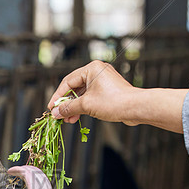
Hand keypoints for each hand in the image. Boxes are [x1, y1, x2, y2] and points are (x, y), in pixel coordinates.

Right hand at [48, 60, 187, 133]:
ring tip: (69, 120)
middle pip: (75, 87)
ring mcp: (104, 81)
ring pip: (83, 94)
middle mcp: (97, 71)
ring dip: (75, 107)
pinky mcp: (109, 90)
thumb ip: (68, 108)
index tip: (51, 108)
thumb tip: (55, 113)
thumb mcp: (86, 105)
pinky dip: (84, 107)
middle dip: (66, 103)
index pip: (67, 81)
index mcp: (91, 68)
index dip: (57, 96)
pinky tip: (78, 117)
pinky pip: (91, 97)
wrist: (137, 108)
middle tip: (59, 116)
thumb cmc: (113, 102)